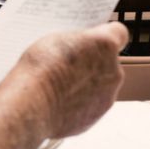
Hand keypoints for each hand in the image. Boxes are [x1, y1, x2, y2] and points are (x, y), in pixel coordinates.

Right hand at [17, 22, 128, 138]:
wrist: (31, 105)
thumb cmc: (41, 68)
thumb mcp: (57, 39)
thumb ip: (79, 42)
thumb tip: (84, 49)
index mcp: (106, 45)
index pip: (118, 32)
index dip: (104, 34)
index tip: (90, 37)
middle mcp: (114, 71)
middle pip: (107, 61)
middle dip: (92, 61)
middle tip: (68, 62)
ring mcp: (107, 97)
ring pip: (100, 85)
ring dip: (85, 83)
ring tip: (59, 85)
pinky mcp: (96, 116)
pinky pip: (90, 104)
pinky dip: (78, 102)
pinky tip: (58, 101)